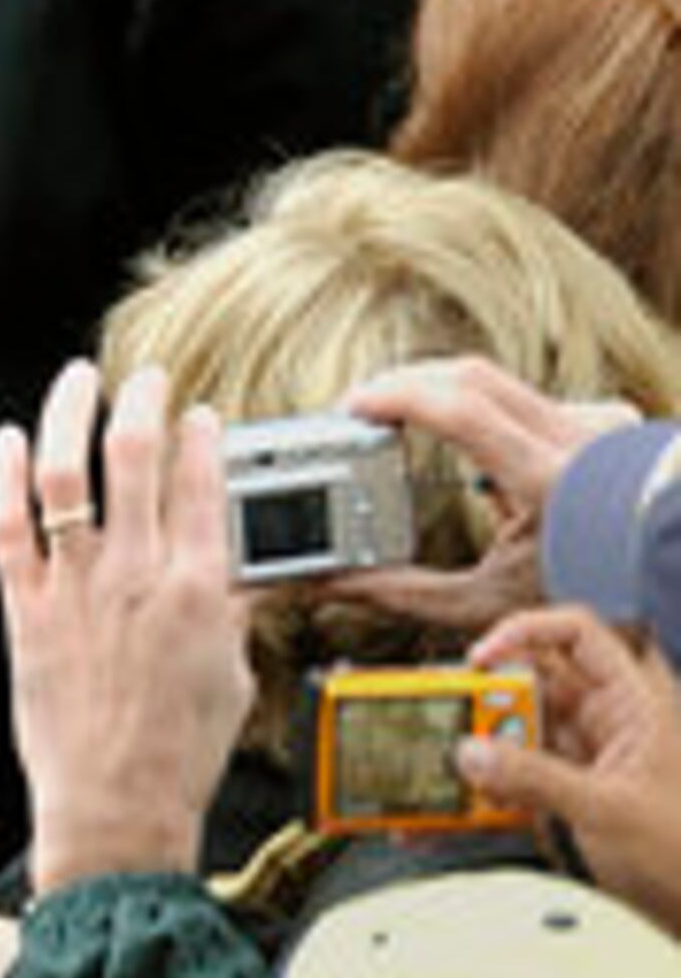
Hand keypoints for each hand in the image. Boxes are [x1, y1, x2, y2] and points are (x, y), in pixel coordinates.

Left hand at [0, 361, 254, 891]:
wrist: (115, 806)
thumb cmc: (176, 753)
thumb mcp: (230, 673)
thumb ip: (225, 610)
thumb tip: (226, 571)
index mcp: (198, 591)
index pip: (203, 486)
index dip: (202, 438)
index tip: (201, 416)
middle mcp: (134, 577)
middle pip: (135, 459)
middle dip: (142, 404)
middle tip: (146, 382)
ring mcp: (74, 588)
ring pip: (65, 475)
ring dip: (70, 415)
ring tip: (79, 381)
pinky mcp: (25, 609)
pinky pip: (6, 525)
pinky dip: (2, 475)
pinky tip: (7, 440)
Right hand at [332, 355, 633, 634]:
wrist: (655, 578)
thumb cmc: (579, 597)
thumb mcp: (485, 600)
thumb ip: (401, 591)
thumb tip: (328, 583)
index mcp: (551, 484)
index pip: (465, 411)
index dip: (400, 396)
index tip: (355, 404)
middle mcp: (578, 441)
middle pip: (471, 378)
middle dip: (405, 383)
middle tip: (362, 406)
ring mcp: (594, 423)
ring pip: (494, 380)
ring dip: (439, 392)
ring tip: (400, 417)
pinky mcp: (600, 417)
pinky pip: (523, 393)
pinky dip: (481, 407)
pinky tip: (466, 435)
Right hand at [462, 603, 680, 937]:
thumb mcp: (608, 811)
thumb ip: (536, 778)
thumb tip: (471, 752)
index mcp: (633, 706)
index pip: (577, 635)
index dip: (524, 632)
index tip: (479, 660)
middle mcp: (607, 722)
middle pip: (533, 682)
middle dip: (486, 699)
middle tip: (450, 718)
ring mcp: (586, 757)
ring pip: (519, 730)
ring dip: (481, 747)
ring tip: (449, 767)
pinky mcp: (569, 791)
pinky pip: (517, 774)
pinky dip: (488, 787)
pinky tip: (465, 807)